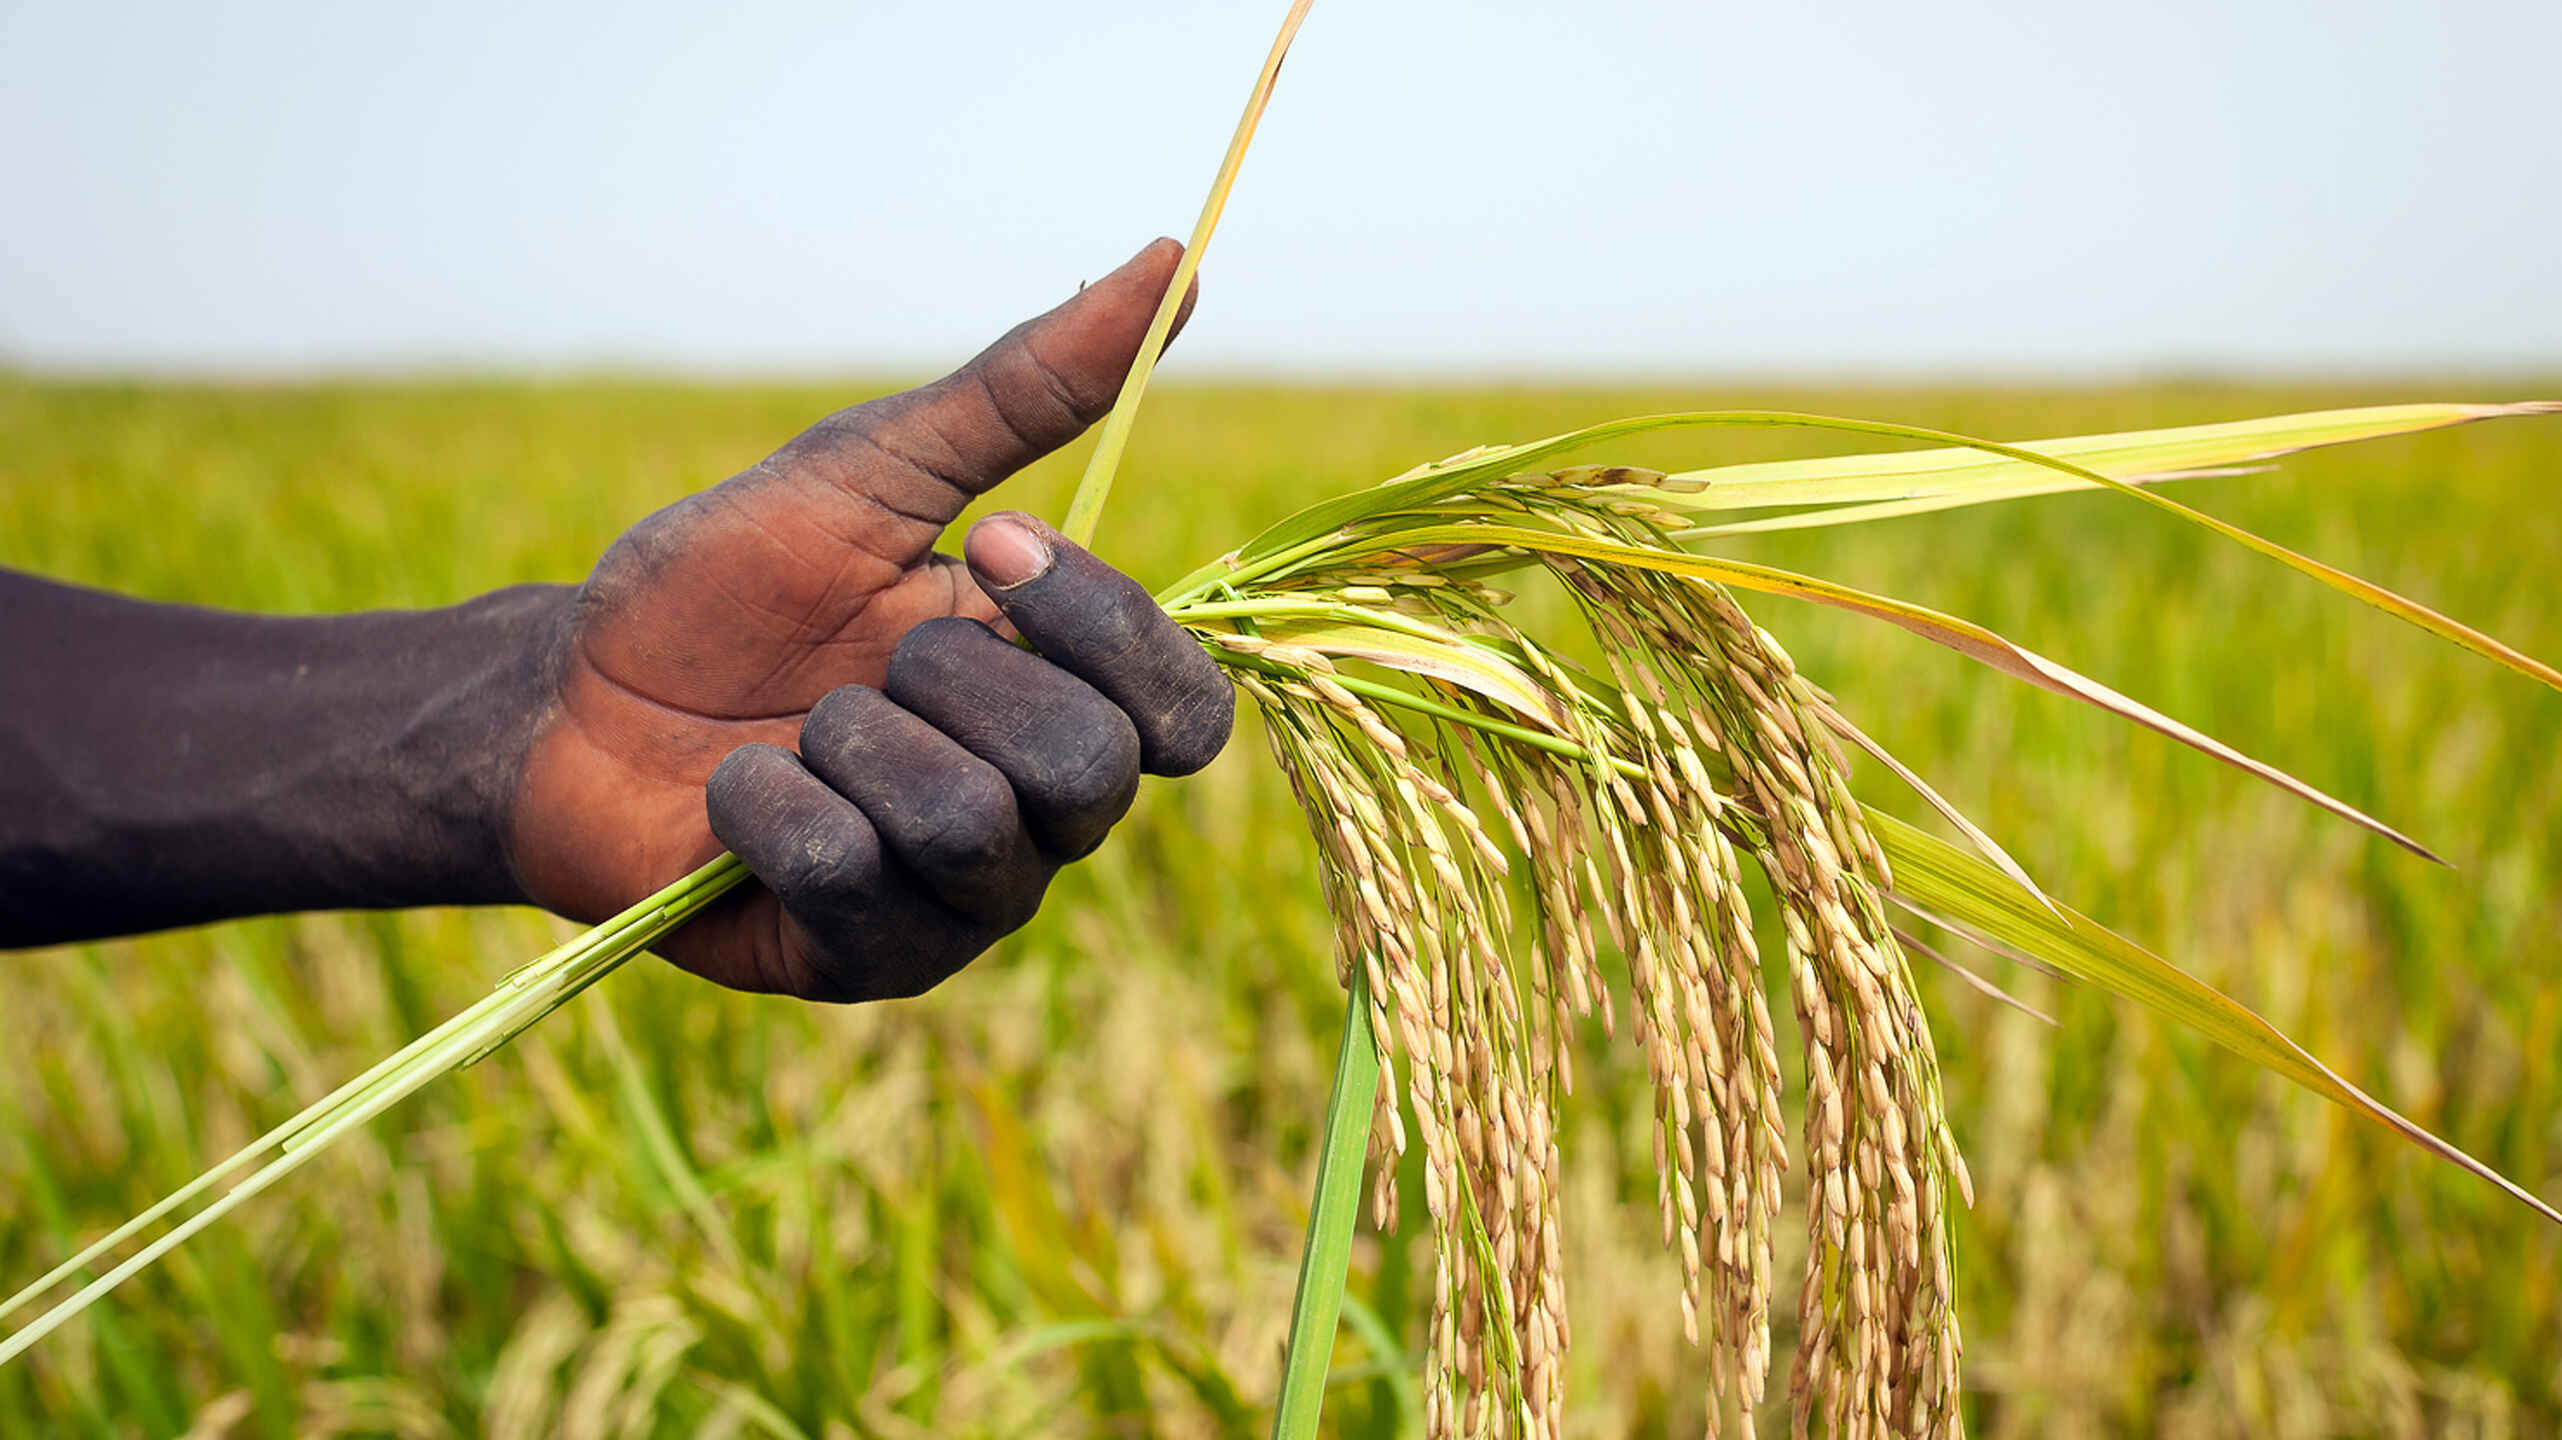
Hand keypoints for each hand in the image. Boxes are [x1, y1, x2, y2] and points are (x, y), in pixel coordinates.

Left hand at [508, 240, 1233, 1000]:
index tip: (979, 550)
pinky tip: (732, 794)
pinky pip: (860, 889)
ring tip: (789, 728)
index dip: (1099, 629)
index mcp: (1060, 696)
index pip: (1185, 711)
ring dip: (851, 747)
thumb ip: (1028, 389)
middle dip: (944, 686)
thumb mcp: (871, 469)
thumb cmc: (725, 588)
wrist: (565, 701)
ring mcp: (960, 900)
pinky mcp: (868, 961)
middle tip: (855, 663)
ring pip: (975, 834)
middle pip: (1091, 774)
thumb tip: (1175, 261)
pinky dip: (772, 813)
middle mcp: (1040, 813)